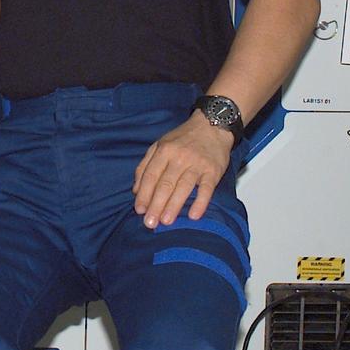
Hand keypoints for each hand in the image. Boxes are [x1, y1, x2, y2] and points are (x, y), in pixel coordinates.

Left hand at [132, 114, 234, 228]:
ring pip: (183, 187)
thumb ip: (145, 166)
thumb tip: (135, 190)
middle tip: (150, 223)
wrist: (212, 126)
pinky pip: (206, 188)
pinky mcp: (213, 171)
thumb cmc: (183, 139)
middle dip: (156, 205)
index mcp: (163, 151)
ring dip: (173, 205)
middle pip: (165, 184)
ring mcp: (197, 164)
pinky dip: (200, 202)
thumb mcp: (159, 145)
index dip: (144, 194)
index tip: (139, 210)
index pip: (151, 175)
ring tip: (166, 221)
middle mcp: (179, 157)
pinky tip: (194, 215)